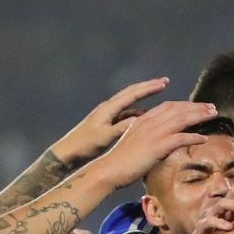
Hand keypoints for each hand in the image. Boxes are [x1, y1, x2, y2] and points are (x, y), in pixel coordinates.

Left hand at [49, 78, 169, 166]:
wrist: (69, 152)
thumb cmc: (85, 145)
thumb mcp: (105, 137)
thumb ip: (122, 127)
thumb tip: (140, 119)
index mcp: (108, 108)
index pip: (132, 94)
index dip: (149, 88)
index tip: (164, 84)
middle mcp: (108, 107)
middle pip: (132, 92)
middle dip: (148, 86)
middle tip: (165, 82)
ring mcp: (108, 114)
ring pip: (130, 101)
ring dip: (144, 96)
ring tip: (158, 93)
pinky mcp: (108, 122)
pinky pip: (126, 112)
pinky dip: (138, 110)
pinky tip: (146, 114)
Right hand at [90, 100, 216, 188]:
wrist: (110, 169)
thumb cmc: (122, 161)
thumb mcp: (137, 143)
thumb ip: (151, 138)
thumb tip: (166, 141)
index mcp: (144, 119)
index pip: (168, 106)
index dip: (186, 105)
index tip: (198, 106)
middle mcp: (149, 122)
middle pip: (178, 109)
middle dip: (197, 107)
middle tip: (212, 108)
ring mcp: (153, 133)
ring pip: (181, 119)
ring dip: (199, 116)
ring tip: (213, 115)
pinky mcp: (157, 146)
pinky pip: (180, 138)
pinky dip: (193, 137)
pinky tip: (204, 138)